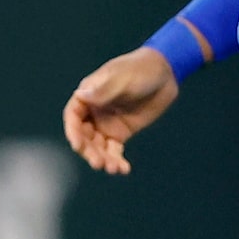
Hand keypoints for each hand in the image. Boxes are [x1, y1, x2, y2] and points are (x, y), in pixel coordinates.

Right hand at [63, 47, 179, 174]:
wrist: (165, 74)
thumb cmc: (140, 69)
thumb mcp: (123, 78)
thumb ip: (104, 90)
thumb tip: (81, 96)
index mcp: (88, 96)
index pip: (73, 116)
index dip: (73, 132)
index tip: (78, 145)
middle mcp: (93, 112)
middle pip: (84, 136)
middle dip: (89, 151)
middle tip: (99, 163)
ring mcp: (106, 124)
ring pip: (98, 147)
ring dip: (102, 159)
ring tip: (113, 169)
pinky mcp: (121, 133)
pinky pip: (114, 150)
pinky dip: (116, 160)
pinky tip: (123, 169)